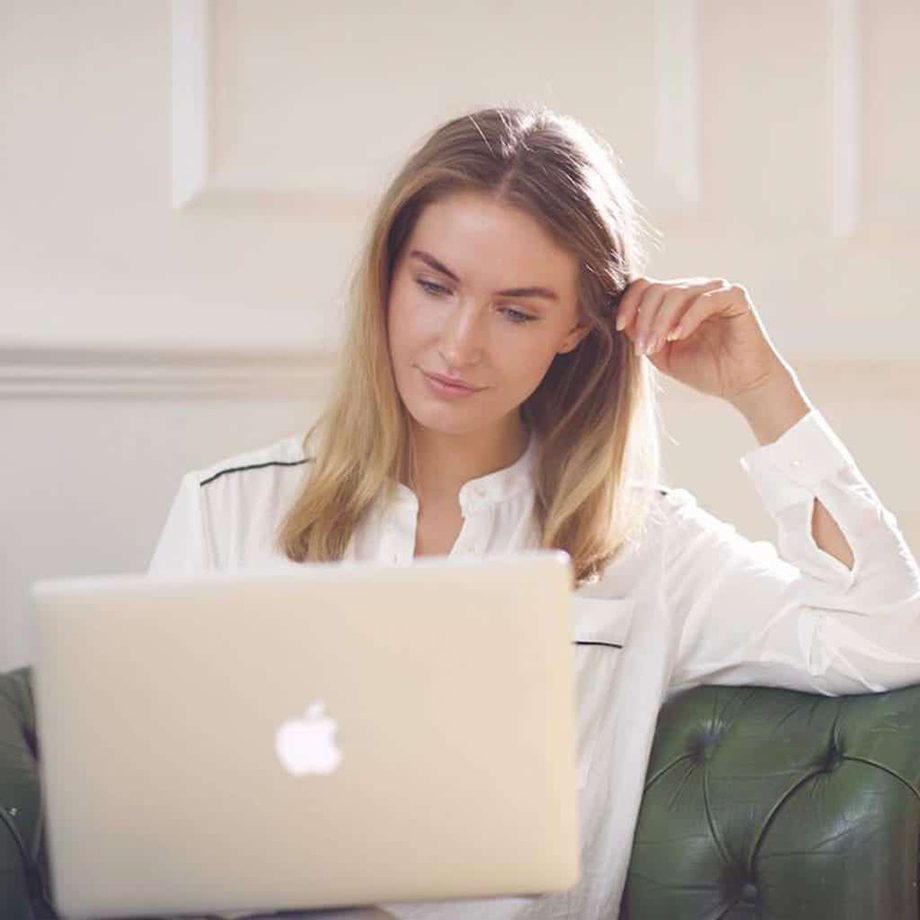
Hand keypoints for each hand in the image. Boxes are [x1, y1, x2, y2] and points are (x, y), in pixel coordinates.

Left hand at [615, 276, 789, 401]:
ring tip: (657, 346)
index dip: (628, 303)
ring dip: (661, 322)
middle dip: (644, 320)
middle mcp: (695, 289)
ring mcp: (715, 290)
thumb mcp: (663, 355)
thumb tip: (622, 320)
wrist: (741, 385)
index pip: (645, 286)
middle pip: (657, 289)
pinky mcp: (735, 297)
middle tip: (643, 348)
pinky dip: (687, 317)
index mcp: (676, 300)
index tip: (618, 326)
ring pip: (677, 294)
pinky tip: (678, 336)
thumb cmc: (704, 370)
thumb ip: (642, 335)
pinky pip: (705, 299)